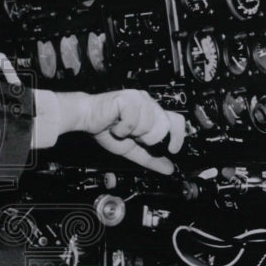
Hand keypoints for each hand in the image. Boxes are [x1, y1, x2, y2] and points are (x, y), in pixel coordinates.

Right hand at [54, 89, 185, 173]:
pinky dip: (122, 129)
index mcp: (152, 112)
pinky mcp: (127, 98)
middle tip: (133, 137)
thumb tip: (168, 168)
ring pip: (149, 125)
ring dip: (132, 133)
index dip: (178, 136)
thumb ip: (150, 158)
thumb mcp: (132, 149)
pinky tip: (115, 125)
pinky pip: (133, 121)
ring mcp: (138, 98)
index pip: (176, 120)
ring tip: (121, 129)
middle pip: (164, 127)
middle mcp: (148, 103)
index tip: (172, 150)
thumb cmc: (106, 129)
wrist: (86, 118)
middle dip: (148, 138)